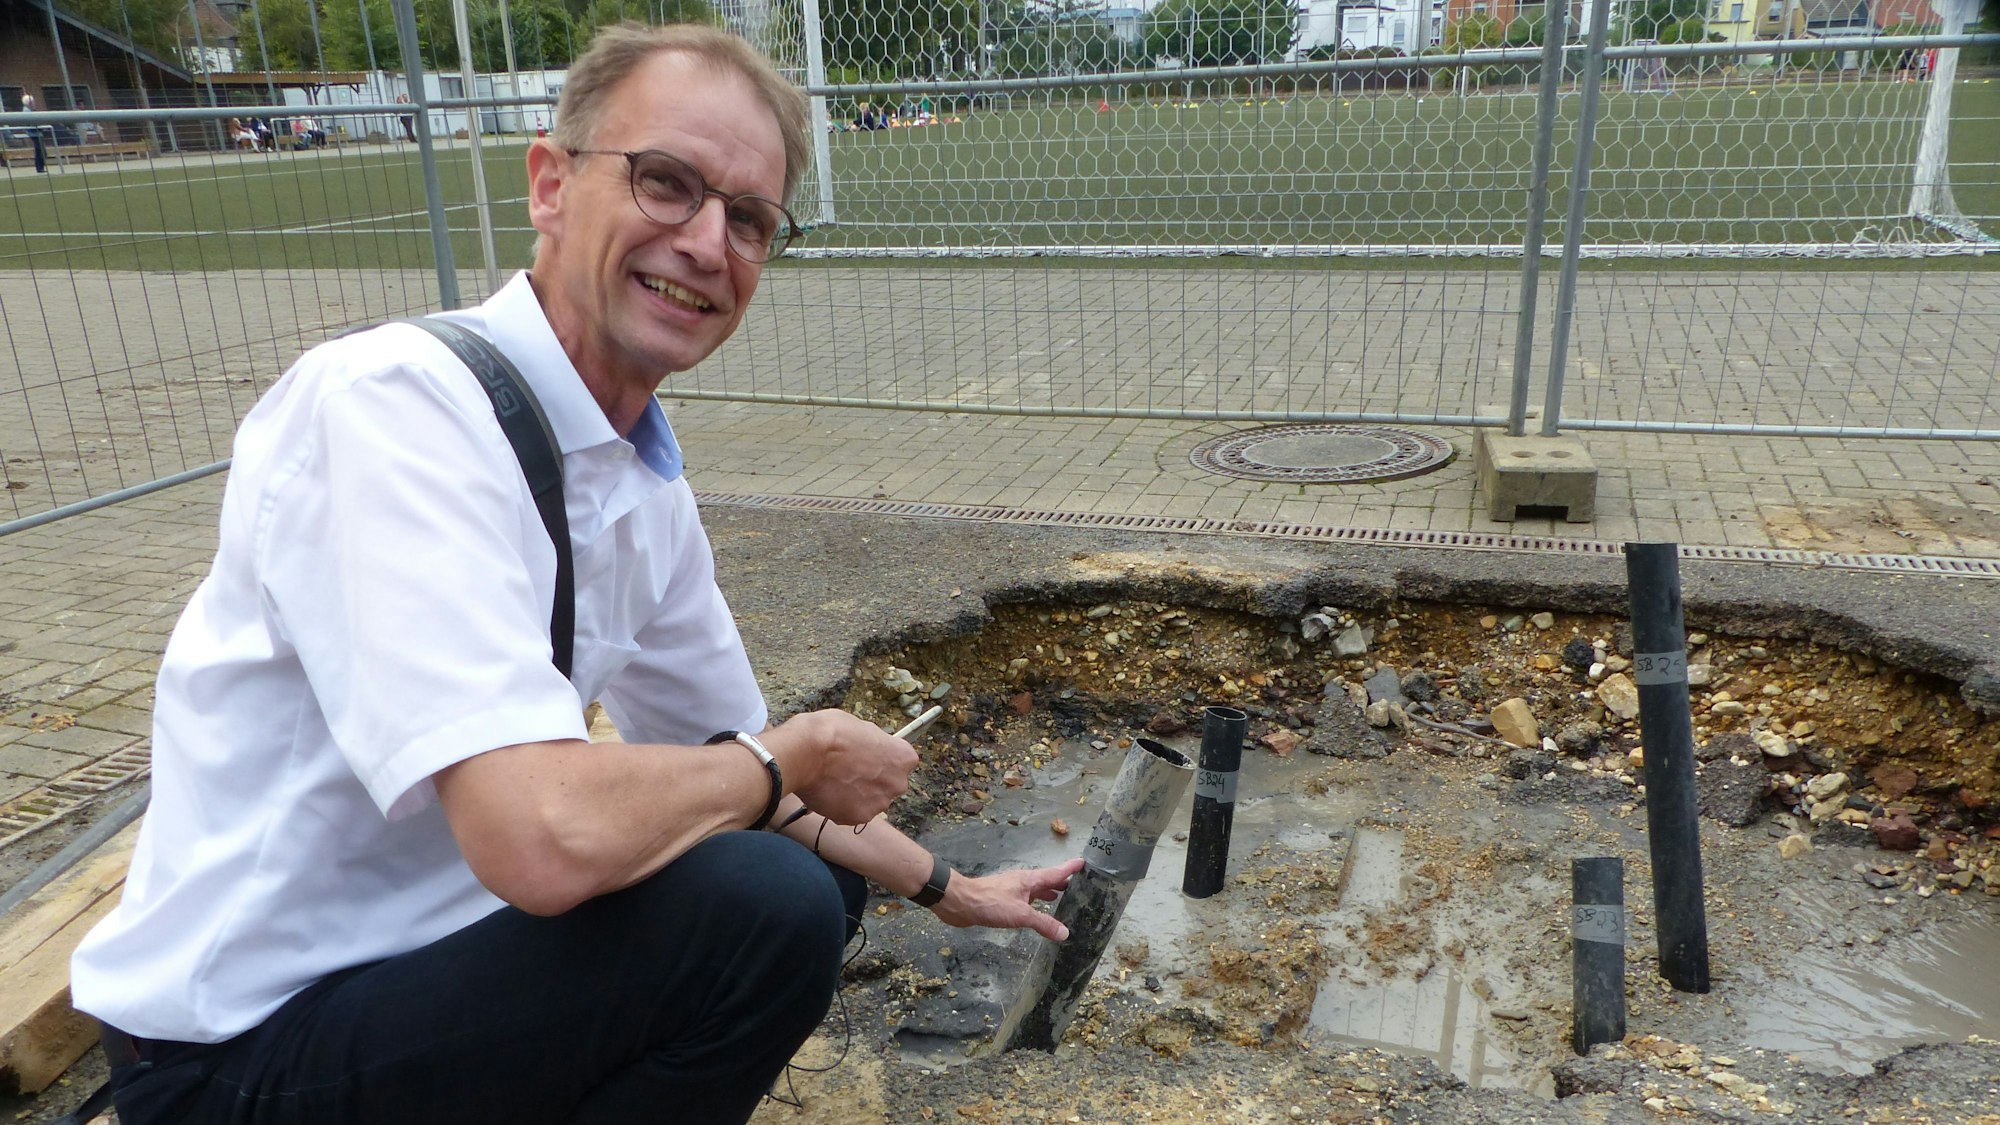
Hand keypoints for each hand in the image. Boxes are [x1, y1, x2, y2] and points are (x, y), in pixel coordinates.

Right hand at [766, 710, 917, 826]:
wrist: (806, 754)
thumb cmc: (832, 733)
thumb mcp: (861, 726)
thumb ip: (874, 743)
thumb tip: (871, 749)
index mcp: (903, 757)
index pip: (902, 760)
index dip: (884, 758)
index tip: (869, 756)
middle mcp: (897, 783)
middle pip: (889, 783)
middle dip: (873, 780)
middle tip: (850, 771)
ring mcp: (878, 803)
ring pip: (871, 800)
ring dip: (858, 795)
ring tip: (835, 782)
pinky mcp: (857, 818)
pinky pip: (852, 812)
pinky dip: (842, 806)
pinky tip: (828, 792)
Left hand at [932, 858, 1083, 942]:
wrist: (960, 902)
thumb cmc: (991, 903)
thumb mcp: (1021, 914)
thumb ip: (1043, 923)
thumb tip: (1065, 933)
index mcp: (1030, 880)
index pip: (1056, 872)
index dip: (1071, 868)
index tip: (1085, 862)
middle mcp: (1023, 883)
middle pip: (1047, 880)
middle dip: (1062, 882)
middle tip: (1079, 886)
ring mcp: (1012, 891)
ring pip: (1035, 890)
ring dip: (1048, 893)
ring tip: (1060, 898)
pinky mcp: (1002, 900)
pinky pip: (1025, 900)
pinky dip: (1035, 904)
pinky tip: (1035, 913)